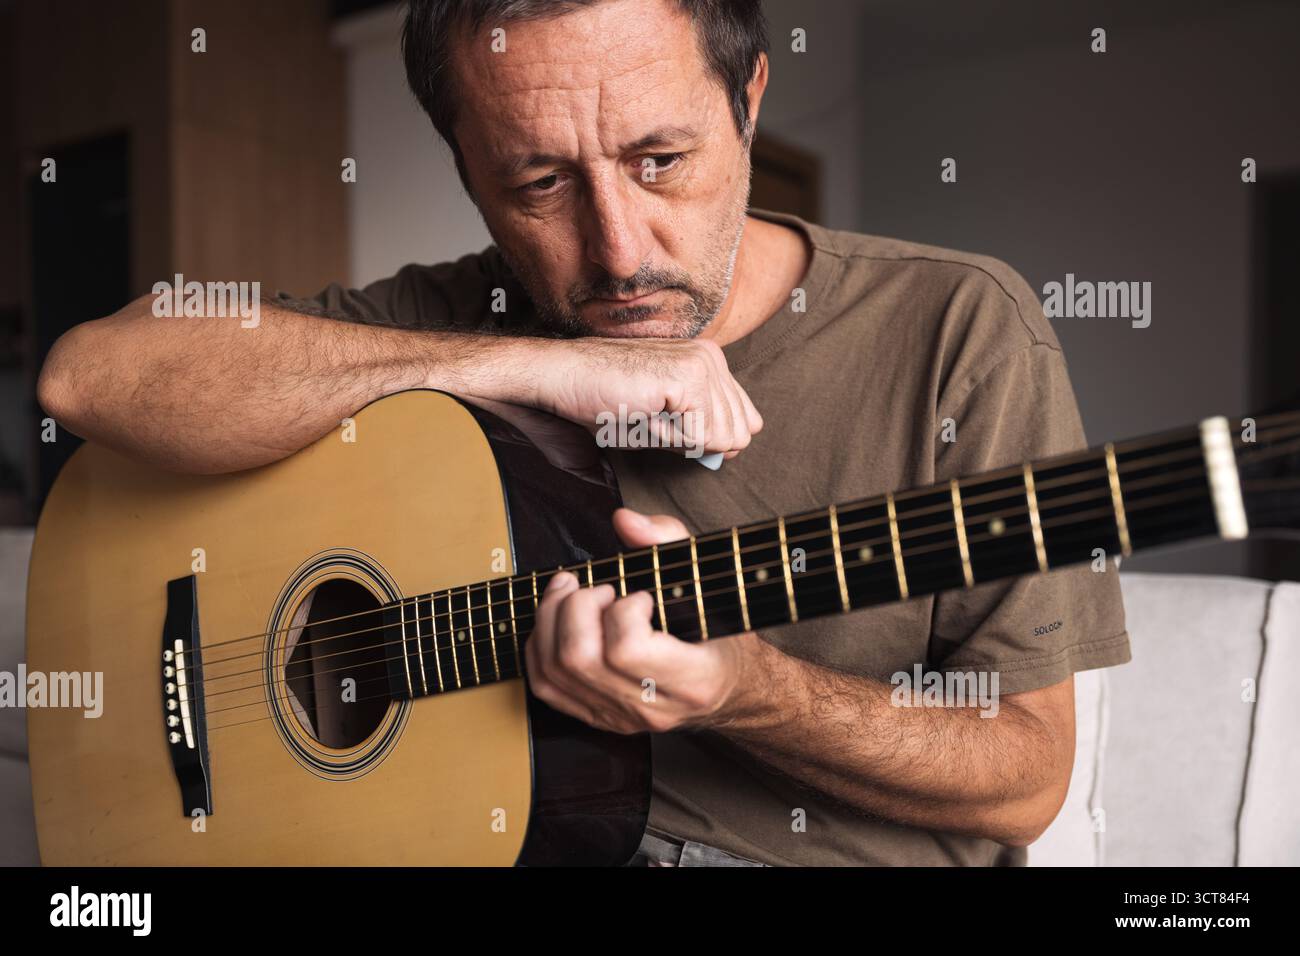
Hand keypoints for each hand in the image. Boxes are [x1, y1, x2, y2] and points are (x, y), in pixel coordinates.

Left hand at [524, 507, 757, 732]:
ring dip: (552, 619)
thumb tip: (625, 520)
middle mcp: (652, 707)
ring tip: (575, 594)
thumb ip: (669, 540)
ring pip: (554, 670)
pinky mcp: (598, 717)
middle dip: (576, 607)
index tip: (640, 595)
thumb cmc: (720, 632)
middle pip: (579, 657)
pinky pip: (546, 686)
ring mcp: (621, 717)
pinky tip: (557, 620)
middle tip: (599, 588)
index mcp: (693, 679)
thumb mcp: (709, 580)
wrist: (728, 688)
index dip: (622, 610)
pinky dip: (540, 645)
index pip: (628, 649)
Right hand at [534, 337, 762, 459]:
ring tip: (643, 413)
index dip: (704, 441)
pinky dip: (669, 439)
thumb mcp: (662, 421)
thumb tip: (733, 451)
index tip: (661, 423)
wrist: (557, 380)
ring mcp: (702, 363)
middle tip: (649, 418)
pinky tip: (641, 413)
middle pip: (739, 434)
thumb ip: (702, 431)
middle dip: (694, 442)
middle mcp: (711, 357)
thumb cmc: (598, 402)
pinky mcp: (688, 378)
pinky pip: (704, 437)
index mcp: (707, 362)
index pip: (743, 423)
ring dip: (679, 441)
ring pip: (726, 438)